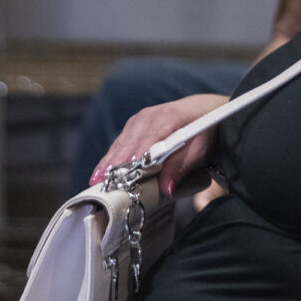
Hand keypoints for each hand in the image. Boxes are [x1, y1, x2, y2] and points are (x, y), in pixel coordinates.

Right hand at [89, 93, 228, 195]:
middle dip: (115, 164)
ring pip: (121, 143)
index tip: (122, 176)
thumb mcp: (199, 150)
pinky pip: (120, 142)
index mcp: (168, 118)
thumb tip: (165, 188)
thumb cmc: (202, 133)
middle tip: (101, 183)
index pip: (147, 141)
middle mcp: (150, 116)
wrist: (203, 112)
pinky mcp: (134, 124)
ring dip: (109, 162)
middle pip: (129, 143)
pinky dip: (112, 157)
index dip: (133, 159)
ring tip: (97, 180)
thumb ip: (181, 167)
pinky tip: (103, 170)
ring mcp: (139, 119)